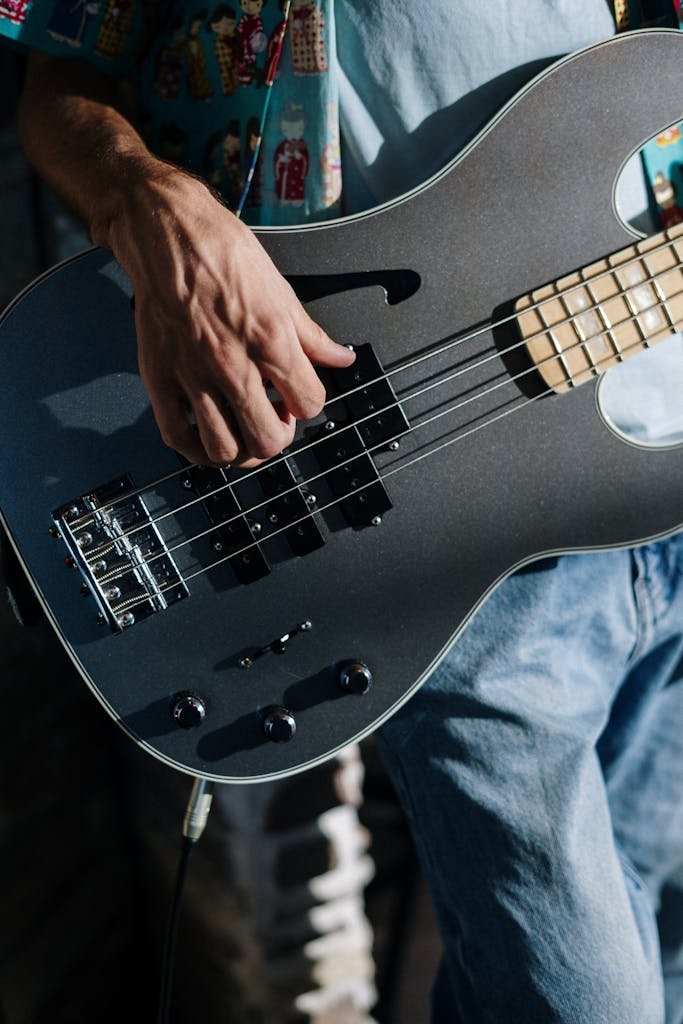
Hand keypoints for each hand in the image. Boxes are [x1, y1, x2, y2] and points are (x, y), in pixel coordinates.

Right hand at [106, 166, 354, 466]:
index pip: (309, 404)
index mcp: (271, 341)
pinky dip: (195, 447)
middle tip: (271, 419)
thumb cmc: (222, 252)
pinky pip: (177, 436)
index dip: (307, 404)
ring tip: (240, 430)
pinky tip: (205, 434)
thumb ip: (312, 336)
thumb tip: (340, 358)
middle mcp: (233, 364)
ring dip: (239, 448)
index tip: (296, 396)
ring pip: (224, 449)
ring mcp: (193, 375)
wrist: (167, 231)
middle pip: (269, 439)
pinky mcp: (160, 377)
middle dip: (278, 436)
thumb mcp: (281, 292)